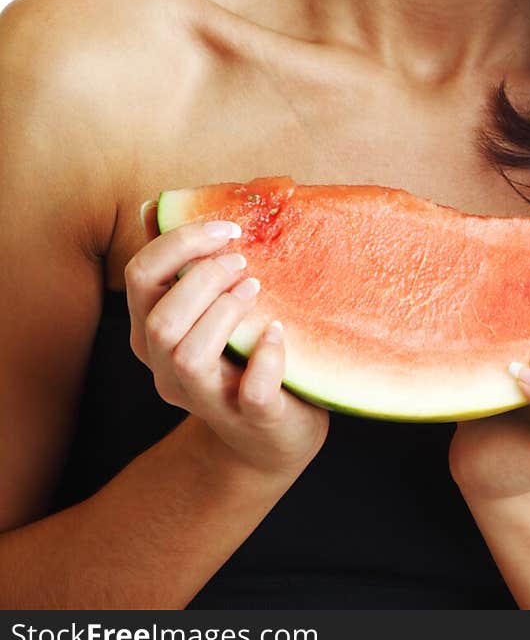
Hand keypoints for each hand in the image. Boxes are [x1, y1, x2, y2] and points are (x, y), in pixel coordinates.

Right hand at [125, 207, 328, 479]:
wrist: (270, 435)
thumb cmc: (239, 354)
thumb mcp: (206, 306)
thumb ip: (181, 261)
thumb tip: (152, 204)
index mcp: (153, 331)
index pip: (138, 276)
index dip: (178, 243)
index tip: (226, 228)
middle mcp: (167, 369)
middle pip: (158, 320)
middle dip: (201, 278)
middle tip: (242, 262)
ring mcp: (208, 399)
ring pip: (187, 357)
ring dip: (224, 312)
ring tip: (256, 289)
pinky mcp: (252, 418)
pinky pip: (250, 391)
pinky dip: (267, 357)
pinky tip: (279, 332)